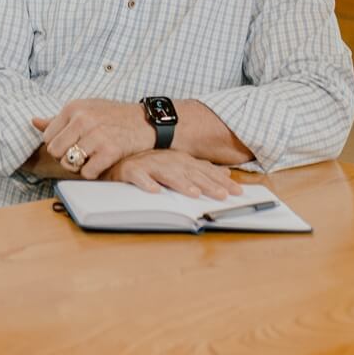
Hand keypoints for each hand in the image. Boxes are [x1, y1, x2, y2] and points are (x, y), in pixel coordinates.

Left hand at [35, 99, 154, 178]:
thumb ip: (58, 118)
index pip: (47, 136)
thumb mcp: (86, 109)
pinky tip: (100, 164)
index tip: (70, 144)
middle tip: (78, 155)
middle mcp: (82, 120)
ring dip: (77, 167)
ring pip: (68, 163)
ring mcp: (96, 135)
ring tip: (89, 159)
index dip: (57, 144)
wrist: (148, 121)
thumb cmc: (113, 115)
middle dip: (64, 157)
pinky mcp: (110, 151)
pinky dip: (92, 173)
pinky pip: (87, 172)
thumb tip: (33, 122)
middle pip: (54, 151)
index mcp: (73, 108)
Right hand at [102, 149, 243, 199]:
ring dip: (180, 183)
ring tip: (192, 194)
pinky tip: (153, 190)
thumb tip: (226, 173)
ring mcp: (147, 164)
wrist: (116, 158)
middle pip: (189, 173)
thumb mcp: (178, 166)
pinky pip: (137, 176)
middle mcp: (166, 160)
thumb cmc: (149, 165)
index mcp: (179, 160)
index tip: (237, 192)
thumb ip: (201, 170)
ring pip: (166, 174)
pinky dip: (144, 182)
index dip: (220, 181)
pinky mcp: (129, 170)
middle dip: (206, 184)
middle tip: (222, 195)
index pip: (204, 170)